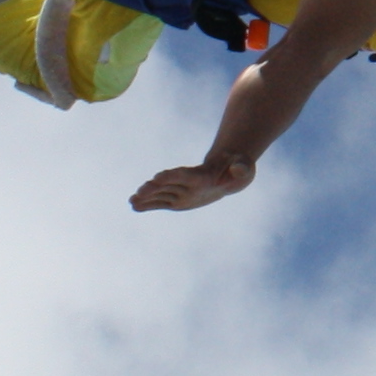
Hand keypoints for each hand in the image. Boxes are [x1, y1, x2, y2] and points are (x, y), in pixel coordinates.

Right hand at [131, 156, 255, 211]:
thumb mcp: (244, 168)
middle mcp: (187, 182)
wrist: (230, 171)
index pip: (185, 174)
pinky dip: (149, 205)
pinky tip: (134, 206)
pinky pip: (162, 203)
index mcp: (202, 175)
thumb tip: (240, 169)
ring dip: (147, 198)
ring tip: (131, 201)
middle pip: (168, 184)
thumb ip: (240, 169)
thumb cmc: (239, 168)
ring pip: (161, 194)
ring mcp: (181, 191)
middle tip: (139, 192)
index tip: (158, 177)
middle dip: (154, 188)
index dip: (172, 175)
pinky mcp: (178, 200)